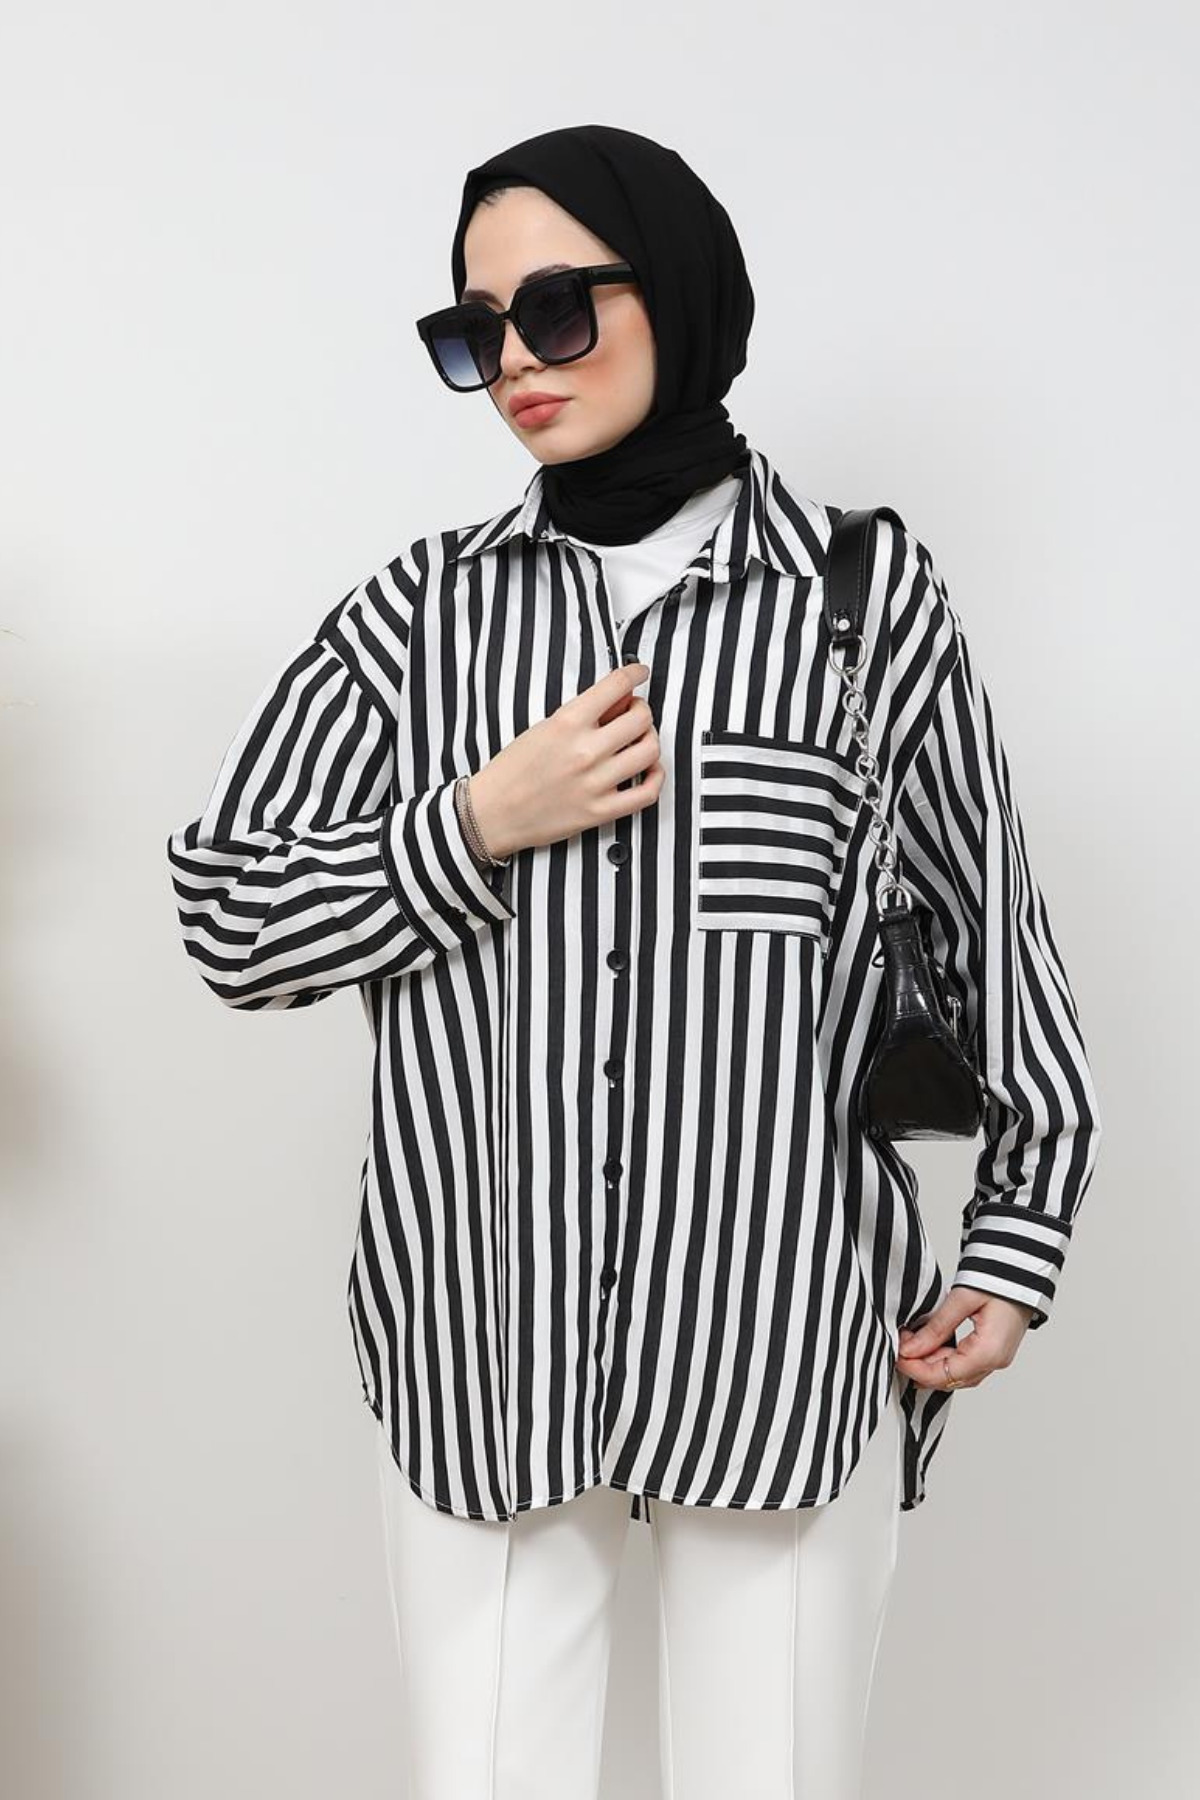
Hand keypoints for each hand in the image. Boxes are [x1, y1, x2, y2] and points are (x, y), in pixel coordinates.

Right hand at [467, 663, 664, 859]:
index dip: (634, 673)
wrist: (493, 813)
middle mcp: (584, 751)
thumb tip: (617, 699)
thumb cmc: (512, 771)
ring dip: (650, 740)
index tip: (639, 672)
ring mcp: (595, 783)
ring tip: (640, 741)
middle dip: (641, 710)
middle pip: (641, 718)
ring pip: (649, 751)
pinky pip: (647, 793)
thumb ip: (581, 714)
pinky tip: (649, 771)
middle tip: (634, 713)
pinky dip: (655, 778)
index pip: (616, 685)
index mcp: (566, 723)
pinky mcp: (600, 811)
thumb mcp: (542, 728)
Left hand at [895, 1286, 1038, 1389]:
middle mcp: (995, 1361)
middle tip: (900, 1346)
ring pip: (956, 1374)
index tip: (897, 1355)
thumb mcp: (962, 1299)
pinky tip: (928, 1345)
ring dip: (931, 1363)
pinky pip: (965, 1365)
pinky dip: (944, 1358)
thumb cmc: (1000, 1279)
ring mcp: (996, 1357)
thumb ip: (936, 1327)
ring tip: (911, 1343)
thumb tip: (910, 1348)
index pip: (944, 1375)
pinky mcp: (994, 1350)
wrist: (1023, 1269)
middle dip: (920, 1367)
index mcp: (989, 1352)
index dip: (916, 1369)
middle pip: (950, 1379)